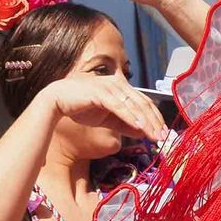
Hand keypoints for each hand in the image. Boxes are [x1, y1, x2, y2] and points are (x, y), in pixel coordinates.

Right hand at [38, 74, 166, 141]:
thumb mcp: (106, 119)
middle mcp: (118, 84)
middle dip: (155, 122)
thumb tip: (142, 132)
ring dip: (146, 121)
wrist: (56, 100)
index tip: (163, 133)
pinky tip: (139, 126)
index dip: (155, 118)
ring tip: (155, 135)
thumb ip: (124, 124)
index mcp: (121, 88)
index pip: (144, 102)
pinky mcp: (100, 92)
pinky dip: (130, 116)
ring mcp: (109, 87)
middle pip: (143, 103)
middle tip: (164, 137)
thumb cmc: (80, 107)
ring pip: (134, 105)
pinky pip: (119, 106)